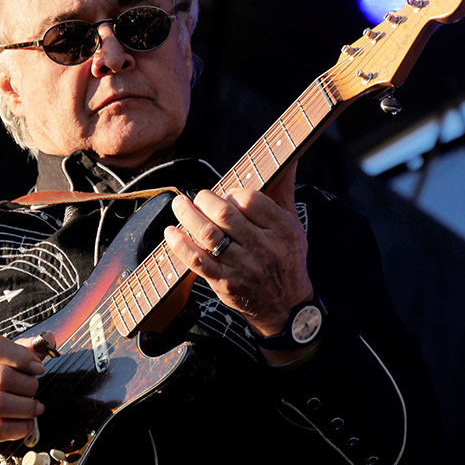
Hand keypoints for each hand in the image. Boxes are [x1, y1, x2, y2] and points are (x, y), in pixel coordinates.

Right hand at [0, 333, 50, 464]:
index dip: (23, 356)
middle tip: (34, 388)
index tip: (38, 367)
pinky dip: (20, 427)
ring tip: (35, 407)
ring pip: (0, 403)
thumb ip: (21, 349)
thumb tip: (47, 339)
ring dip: (26, 406)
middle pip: (1, 376)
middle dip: (27, 384)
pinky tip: (27, 423)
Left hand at [163, 162, 312, 340]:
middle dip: (204, 199)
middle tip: (197, 196)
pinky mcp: (225, 283)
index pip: (250, 199)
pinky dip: (180, 245)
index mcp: (281, 229)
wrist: (285, 307)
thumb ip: (283, 189)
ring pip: (208, 235)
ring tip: (179, 204)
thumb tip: (288, 156)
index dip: (232, 191)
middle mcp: (264, 248)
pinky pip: (197, 260)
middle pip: (225, 214)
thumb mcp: (293, 224)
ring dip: (187, 216)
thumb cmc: (287, 259)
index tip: (225, 193)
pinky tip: (171, 233)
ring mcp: (243, 267)